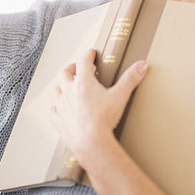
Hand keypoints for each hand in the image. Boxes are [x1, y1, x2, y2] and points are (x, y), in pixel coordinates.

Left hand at [50, 49, 148, 166]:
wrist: (91, 142)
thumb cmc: (103, 120)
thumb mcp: (120, 96)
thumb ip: (130, 79)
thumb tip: (142, 65)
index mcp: (83, 82)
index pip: (83, 61)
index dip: (88, 54)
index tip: (91, 52)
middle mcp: (69, 91)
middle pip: (65, 73)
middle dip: (71, 68)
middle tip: (77, 67)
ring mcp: (62, 106)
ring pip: (56, 90)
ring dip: (61, 85)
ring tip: (66, 85)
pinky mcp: (58, 120)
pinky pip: (53, 111)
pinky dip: (56, 107)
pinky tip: (59, 108)